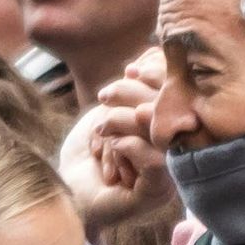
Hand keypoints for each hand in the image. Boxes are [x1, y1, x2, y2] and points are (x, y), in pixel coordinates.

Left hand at [60, 51, 174, 234]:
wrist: (64, 193)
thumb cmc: (87, 153)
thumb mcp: (109, 109)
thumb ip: (134, 83)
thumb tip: (153, 51)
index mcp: (173, 127)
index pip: (180, 91)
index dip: (159, 73)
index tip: (130, 69)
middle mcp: (178, 150)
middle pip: (172, 108)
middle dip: (134, 94)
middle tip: (104, 97)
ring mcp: (170, 172)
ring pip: (161, 133)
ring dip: (124, 122)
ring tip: (100, 128)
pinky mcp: (155, 193)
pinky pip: (155, 163)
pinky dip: (130, 147)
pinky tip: (113, 146)